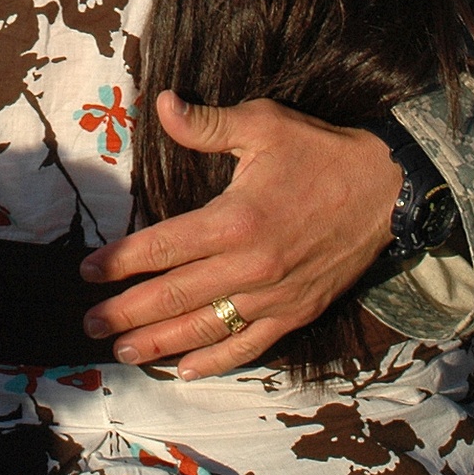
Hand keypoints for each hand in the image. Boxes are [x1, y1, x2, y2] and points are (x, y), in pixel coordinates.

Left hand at [80, 90, 400, 378]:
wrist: (384, 189)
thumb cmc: (318, 151)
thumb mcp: (263, 124)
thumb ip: (207, 123)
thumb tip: (160, 103)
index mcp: (236, 219)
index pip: (164, 248)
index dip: (122, 262)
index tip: (89, 272)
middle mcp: (250, 266)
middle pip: (175, 296)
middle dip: (127, 312)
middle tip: (90, 323)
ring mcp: (274, 295)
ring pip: (206, 328)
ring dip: (160, 343)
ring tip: (123, 351)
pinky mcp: (296, 311)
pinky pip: (249, 346)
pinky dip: (215, 362)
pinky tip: (185, 371)